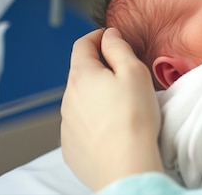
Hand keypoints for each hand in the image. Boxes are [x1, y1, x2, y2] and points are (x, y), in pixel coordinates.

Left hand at [60, 28, 163, 190]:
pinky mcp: (71, 146)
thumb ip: (119, 48)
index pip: (82, 45)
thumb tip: (109, 36)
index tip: (109, 37)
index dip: (97, 36)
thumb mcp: (134, 72)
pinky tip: (113, 127)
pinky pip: (81, 125)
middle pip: (81, 73)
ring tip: (122, 105)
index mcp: (82, 76)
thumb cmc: (134, 118)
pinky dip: (94, 120)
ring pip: (81, 100)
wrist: (125, 165)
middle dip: (99, 68)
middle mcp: (68, 98)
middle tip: (124, 73)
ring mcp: (66, 124)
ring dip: (97, 96)